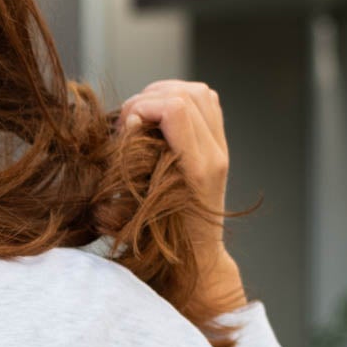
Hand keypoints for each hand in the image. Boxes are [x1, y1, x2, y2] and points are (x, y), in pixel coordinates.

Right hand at [117, 78, 247, 318]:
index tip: (125, 128)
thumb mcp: (139, 205)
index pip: (175, 109)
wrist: (198, 255)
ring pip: (198, 91)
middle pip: (186, 92)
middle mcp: (215, 154)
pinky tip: (159, 118)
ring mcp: (220, 147)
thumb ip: (135, 160)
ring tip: (143, 116)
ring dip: (164, 94)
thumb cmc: (162, 240)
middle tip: (129, 123)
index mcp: (198, 169)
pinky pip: (205, 101)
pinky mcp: (218, 143)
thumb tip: (131, 122)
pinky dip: (178, 98)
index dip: (142, 107)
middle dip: (149, 98)